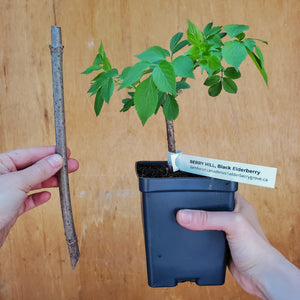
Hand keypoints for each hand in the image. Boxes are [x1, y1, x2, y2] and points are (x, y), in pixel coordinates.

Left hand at [0, 146, 78, 246]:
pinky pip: (28, 199)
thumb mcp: (17, 182)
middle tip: (71, 166)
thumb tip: (56, 160)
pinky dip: (39, 197)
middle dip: (53, 167)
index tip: (64, 152)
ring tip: (63, 180)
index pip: (29, 153)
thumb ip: (39, 170)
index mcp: (0, 164)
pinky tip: (47, 196)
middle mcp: (3, 176)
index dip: (49, 152)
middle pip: (34, 168)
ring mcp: (7, 192)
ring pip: (33, 183)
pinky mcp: (10, 207)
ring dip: (49, 181)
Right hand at [176, 192, 299, 299]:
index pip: (218, 191)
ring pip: (205, 222)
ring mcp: (225, 231)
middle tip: (182, 205)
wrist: (259, 276)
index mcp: (238, 204)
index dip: (204, 190)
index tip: (188, 190)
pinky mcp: (220, 244)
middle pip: (208, 207)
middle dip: (196, 207)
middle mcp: (232, 216)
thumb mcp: (232, 224)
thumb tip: (184, 215)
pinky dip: (197, 236)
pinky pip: (204, 236)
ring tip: (183, 217)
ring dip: (196, 223)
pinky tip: (190, 234)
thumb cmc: (257, 249)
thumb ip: (208, 218)